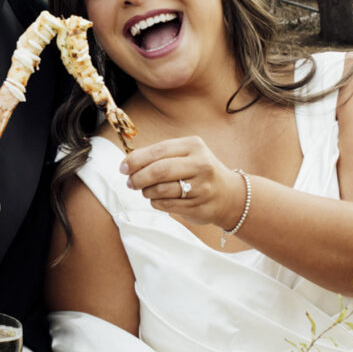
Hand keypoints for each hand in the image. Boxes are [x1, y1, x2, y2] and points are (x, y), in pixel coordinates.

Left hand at [120, 135, 245, 230]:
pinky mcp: (199, 205)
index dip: (136, 160)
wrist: (229, 195)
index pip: (158, 151)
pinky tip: (158, 199)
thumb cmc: (199, 171)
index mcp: (194, 146)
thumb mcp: (186, 154)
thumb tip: (128, 163)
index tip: (123, 168)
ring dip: (146, 192)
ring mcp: (201, 186)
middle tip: (130, 182)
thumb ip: (160, 155)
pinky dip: (156, 202)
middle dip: (138, 178)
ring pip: (161, 190)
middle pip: (159, 170)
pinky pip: (166, 205)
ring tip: (145, 190)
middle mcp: (200, 164)